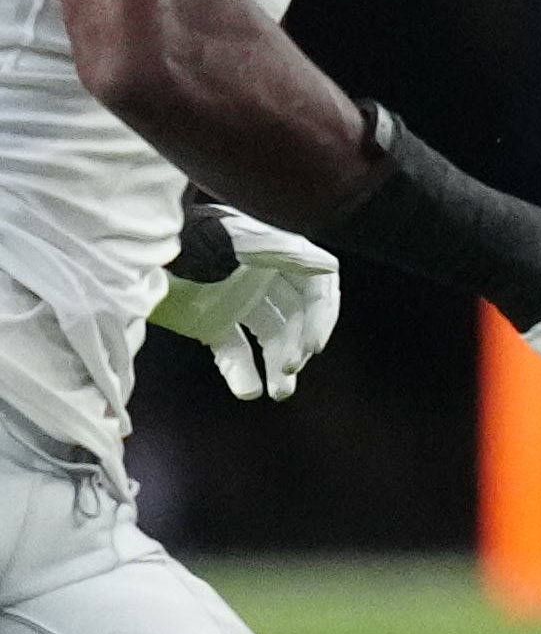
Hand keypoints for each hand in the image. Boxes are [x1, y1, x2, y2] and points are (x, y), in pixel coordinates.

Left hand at [148, 202, 338, 402]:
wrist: (120, 251)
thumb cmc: (179, 241)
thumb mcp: (230, 240)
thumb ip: (280, 250)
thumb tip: (328, 266)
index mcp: (271, 253)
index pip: (317, 284)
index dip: (321, 316)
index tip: (312, 346)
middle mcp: (259, 277)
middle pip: (297, 315)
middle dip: (296, 345)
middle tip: (287, 372)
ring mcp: (234, 300)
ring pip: (271, 336)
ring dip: (278, 364)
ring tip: (278, 392)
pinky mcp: (210, 320)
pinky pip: (235, 348)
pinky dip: (242, 371)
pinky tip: (247, 391)